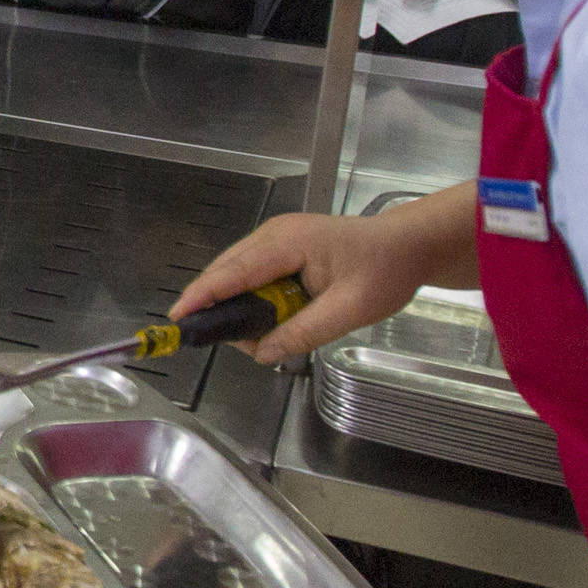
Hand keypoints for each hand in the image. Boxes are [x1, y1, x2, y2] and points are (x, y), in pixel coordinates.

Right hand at [169, 205, 441, 367]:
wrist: (409, 246)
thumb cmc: (385, 270)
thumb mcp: (350, 309)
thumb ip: (304, 332)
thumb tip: (263, 352)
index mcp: (288, 243)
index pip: (233, 272)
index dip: (203, 296)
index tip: (177, 318)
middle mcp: (275, 235)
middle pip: (226, 271)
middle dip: (218, 308)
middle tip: (231, 344)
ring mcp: (277, 239)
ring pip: (237, 274)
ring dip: (240, 306)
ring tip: (261, 337)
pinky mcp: (283, 249)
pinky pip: (253, 274)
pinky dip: (253, 299)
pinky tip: (268, 320)